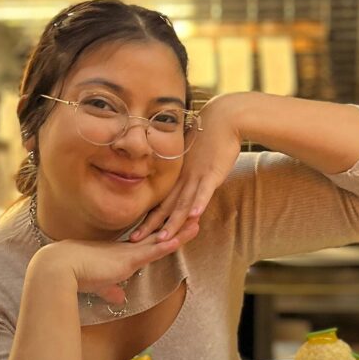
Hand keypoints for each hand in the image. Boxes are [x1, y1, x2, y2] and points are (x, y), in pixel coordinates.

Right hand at [33, 223, 199, 306]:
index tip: (173, 229)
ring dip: (180, 232)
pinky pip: (155, 249)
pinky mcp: (129, 259)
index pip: (145, 244)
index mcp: (119, 254)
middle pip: (157, 236)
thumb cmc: (73, 276)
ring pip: (161, 239)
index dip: (160, 237)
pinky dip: (171, 243)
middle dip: (175, 228)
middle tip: (192, 216)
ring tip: (197, 221)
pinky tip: (184, 237)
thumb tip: (118, 299)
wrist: (59, 269)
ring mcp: (129, 252)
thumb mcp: (98, 285)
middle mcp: (127, 249)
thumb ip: (110, 290)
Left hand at [131, 94, 244, 242]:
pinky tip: (194, 217)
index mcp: (178, 177)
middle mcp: (183, 179)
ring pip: (182, 204)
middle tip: (135, 241)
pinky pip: (204, 191)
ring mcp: (197, 176)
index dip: (146, 218)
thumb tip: (185, 185)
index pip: (160, 202)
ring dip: (172, 222)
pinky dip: (199, 204)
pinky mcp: (212, 173)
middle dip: (150, 226)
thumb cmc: (210, 137)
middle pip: (165, 207)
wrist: (224, 118)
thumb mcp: (194, 158)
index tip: (134, 231)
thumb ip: (189, 174)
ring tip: (162, 239)